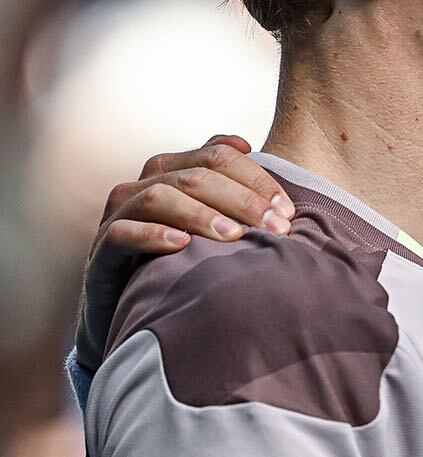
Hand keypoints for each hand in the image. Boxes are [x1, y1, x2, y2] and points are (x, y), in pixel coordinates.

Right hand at [74, 135, 295, 369]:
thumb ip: (229, 186)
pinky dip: (153, 235)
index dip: (255, 178)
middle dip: (241, 199)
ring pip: (157, 196)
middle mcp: (142, 187)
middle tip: (276, 228)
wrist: (131, 312)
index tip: (287, 210)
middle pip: (194, 175)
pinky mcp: (101, 254)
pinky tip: (182, 246)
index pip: (217, 155)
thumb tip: (247, 145)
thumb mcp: (212, 225)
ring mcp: (118, 218)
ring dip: (201, 214)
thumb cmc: (182, 263)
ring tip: (234, 237)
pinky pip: (121, 233)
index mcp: (171, 172)